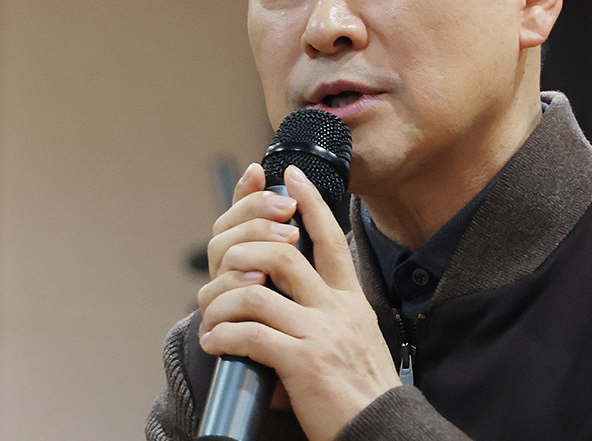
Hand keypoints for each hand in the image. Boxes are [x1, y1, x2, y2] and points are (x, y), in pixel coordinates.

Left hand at [197, 164, 400, 440]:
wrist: (381, 430)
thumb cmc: (363, 392)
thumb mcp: (357, 340)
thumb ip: (327, 317)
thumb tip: (289, 306)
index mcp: (350, 300)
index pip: (331, 238)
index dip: (310, 203)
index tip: (290, 176)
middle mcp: (336, 309)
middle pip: (283, 254)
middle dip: (243, 251)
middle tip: (224, 264)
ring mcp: (319, 334)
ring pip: (255, 292)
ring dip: (221, 302)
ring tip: (210, 318)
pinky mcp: (301, 363)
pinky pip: (250, 335)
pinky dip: (224, 336)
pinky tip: (216, 344)